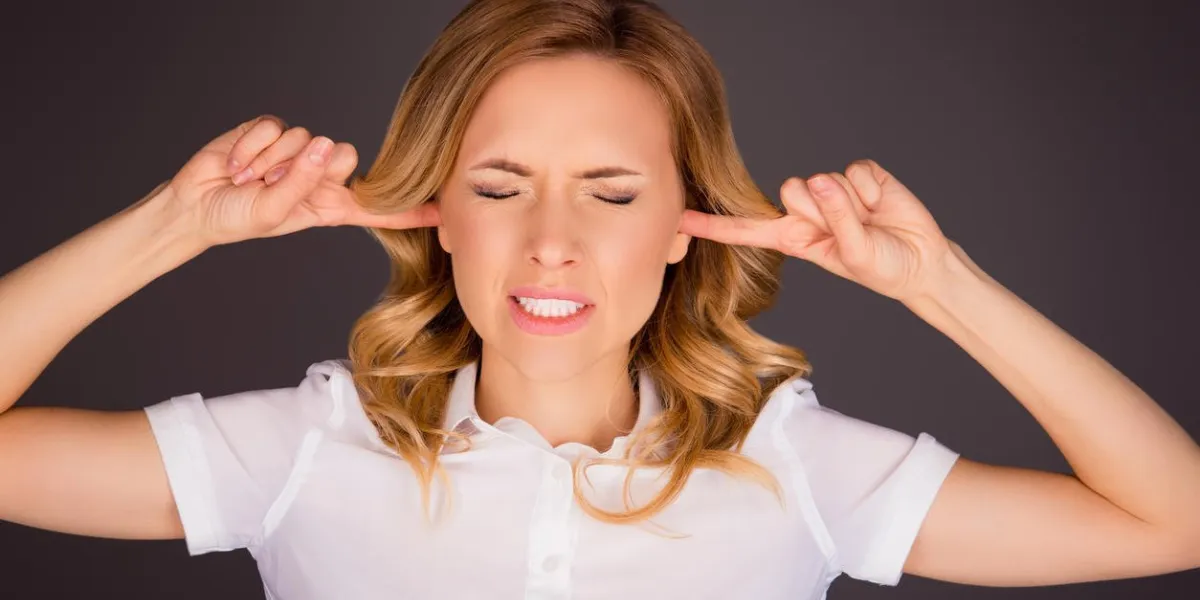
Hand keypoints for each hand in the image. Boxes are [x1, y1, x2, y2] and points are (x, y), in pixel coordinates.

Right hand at [166, 114, 439, 247]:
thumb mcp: (273, 212)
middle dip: (314, 167)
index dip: (406, 211)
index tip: (441, 215)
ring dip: (270, 163)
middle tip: (278, 183)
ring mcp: (296, 151)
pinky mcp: (271, 131)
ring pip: (305, 139)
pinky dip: (252, 149)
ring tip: (249, 181)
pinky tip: (238, 165)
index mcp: (328, 205)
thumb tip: (324, 144)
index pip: (375, 208)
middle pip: (344, 155)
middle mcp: (318, 176)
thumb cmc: (237, 217)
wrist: (195, 205)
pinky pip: (275, 128)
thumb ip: (301, 181)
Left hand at [679, 159, 954, 301]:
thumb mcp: (854, 256)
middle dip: (821, 209)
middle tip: (849, 228)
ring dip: (851, 204)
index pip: (746, 229)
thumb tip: (824, 181)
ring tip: (870, 219)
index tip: (678, 221)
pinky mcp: (860, 175)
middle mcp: (808, 210)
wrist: (922, 260)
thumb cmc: (881, 266)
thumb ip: (837, 222)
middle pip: (792, 190)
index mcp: (794, 236)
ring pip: (824, 180)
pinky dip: (872, 190)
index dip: (714, 225)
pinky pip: (856, 171)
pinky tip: (882, 203)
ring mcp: (833, 190)